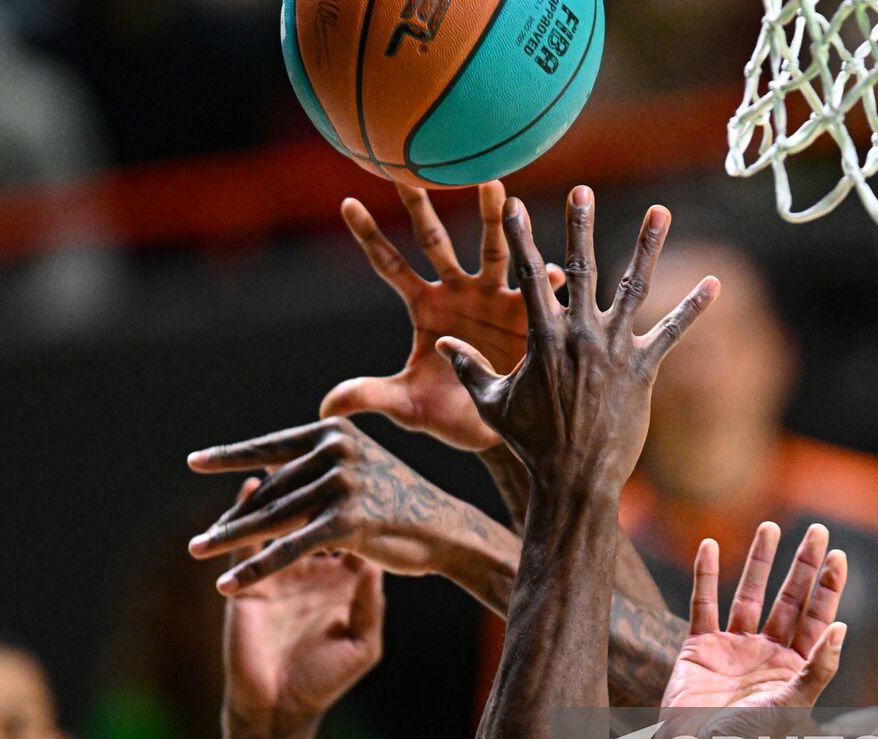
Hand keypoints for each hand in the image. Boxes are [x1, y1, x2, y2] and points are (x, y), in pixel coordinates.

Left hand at [187, 418, 495, 593]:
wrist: (445, 529)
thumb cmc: (399, 501)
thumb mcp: (357, 469)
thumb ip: (315, 467)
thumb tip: (263, 475)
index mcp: (335, 431)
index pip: (271, 448)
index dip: (230, 456)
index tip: (195, 462)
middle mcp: (336, 450)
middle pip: (269, 489)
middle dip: (232, 518)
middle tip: (198, 539)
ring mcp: (341, 483)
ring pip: (271, 518)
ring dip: (229, 538)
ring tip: (197, 552)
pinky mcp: (345, 521)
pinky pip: (288, 549)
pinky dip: (255, 568)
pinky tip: (227, 583)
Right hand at [221, 479, 384, 730]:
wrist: (279, 712)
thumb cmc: (325, 681)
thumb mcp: (362, 644)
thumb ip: (370, 603)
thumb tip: (373, 560)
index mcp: (340, 579)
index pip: (350, 528)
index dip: (361, 502)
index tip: (374, 471)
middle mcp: (309, 568)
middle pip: (314, 515)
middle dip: (318, 483)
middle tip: (328, 449)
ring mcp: (277, 571)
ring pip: (278, 521)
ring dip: (280, 491)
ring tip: (283, 455)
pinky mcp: (245, 582)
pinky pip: (246, 541)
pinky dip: (247, 513)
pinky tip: (252, 485)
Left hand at [321, 182, 563, 451]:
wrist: (496, 430)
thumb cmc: (447, 413)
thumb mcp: (407, 404)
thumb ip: (370, 396)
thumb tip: (323, 407)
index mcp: (424, 306)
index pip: (390, 265)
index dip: (370, 236)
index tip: (347, 203)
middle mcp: (458, 292)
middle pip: (436, 242)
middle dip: (424, 208)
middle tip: (414, 169)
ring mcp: (494, 298)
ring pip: (492, 250)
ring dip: (493, 220)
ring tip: (494, 186)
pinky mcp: (528, 314)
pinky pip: (538, 291)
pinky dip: (547, 279)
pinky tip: (554, 269)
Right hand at [437, 186, 719, 492]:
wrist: (575, 479)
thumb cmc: (531, 444)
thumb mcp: (492, 405)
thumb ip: (469, 369)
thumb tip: (442, 345)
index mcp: (543, 337)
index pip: (528, 275)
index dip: (519, 237)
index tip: (512, 204)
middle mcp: (581, 334)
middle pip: (583, 267)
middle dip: (579, 225)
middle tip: (582, 188)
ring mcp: (616, 349)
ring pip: (634, 287)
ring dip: (648, 246)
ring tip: (660, 210)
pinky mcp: (644, 370)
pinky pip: (673, 332)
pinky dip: (694, 308)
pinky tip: (715, 282)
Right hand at [662, 523, 846, 713]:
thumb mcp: (790, 709)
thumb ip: (816, 670)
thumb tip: (843, 628)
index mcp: (794, 670)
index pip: (818, 619)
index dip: (829, 587)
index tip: (839, 555)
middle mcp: (767, 654)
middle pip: (790, 599)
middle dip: (804, 565)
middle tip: (818, 530)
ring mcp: (733, 648)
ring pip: (750, 594)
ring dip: (760, 561)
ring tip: (771, 526)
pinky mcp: (699, 647)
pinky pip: (704, 603)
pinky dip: (706, 575)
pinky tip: (710, 545)